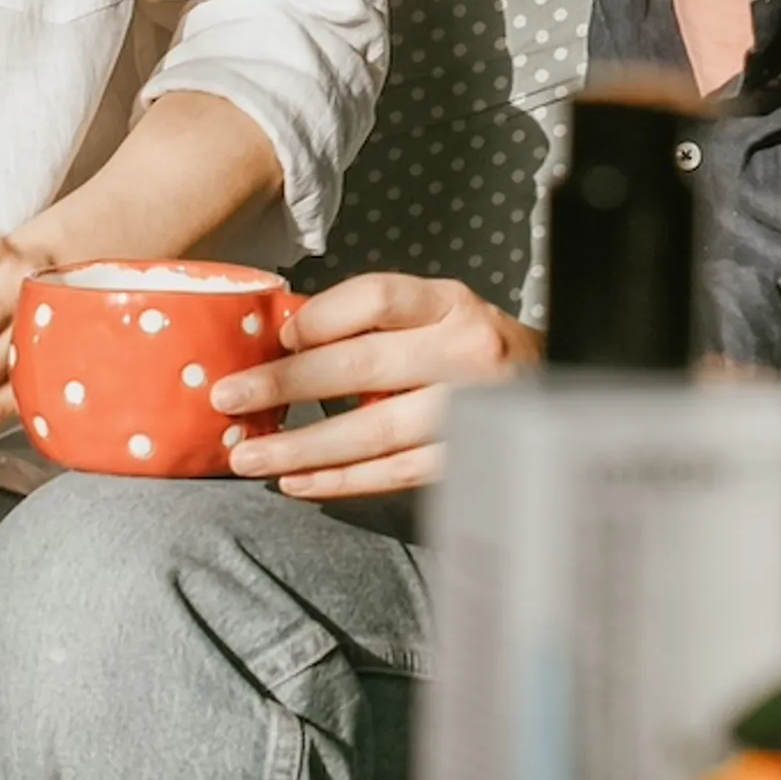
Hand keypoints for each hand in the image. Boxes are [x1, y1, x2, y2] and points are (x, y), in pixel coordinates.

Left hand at [210, 273, 539, 498]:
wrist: (551, 388)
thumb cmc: (469, 348)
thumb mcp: (434, 313)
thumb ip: (372, 321)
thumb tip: (283, 340)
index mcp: (450, 303)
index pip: (379, 297)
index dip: (322, 317)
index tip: (278, 337)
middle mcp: (464, 352)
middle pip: (364, 366)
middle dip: (287, 385)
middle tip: (229, 399)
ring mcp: (470, 410)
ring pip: (373, 431)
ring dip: (302, 447)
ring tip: (249, 456)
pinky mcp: (467, 460)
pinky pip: (393, 474)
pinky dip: (340, 481)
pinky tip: (296, 482)